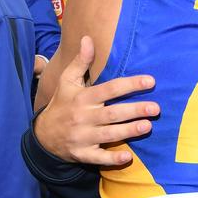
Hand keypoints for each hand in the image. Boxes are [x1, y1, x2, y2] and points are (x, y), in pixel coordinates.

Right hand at [34, 36, 159, 165]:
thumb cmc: (62, 104)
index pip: (109, 88)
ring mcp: (82, 137)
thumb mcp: (67, 81)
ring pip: (108, 134)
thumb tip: (88, 38)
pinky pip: (97, 158)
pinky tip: (128, 157)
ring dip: (129, 131)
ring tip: (148, 126)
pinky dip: (111, 159)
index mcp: (83, 98)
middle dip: (134, 110)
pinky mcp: (81, 154)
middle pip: (112, 113)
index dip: (130, 84)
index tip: (150, 80)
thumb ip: (80, 61)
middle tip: (155, 108)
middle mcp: (83, 117)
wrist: (42, 136)